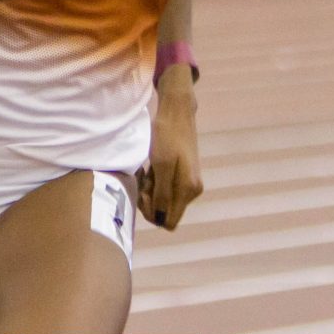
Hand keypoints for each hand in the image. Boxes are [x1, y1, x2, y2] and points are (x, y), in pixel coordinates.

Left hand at [136, 73, 202, 229]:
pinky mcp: (180, 175)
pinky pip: (162, 189)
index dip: (152, 213)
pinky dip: (152, 183)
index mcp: (188, 190)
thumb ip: (162, 193)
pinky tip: (147, 170)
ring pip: (162, 200)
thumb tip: (160, 219)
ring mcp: (186, 183)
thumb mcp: (161, 165)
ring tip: (145, 171)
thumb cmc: (168, 136)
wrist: (176, 113)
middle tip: (142, 179)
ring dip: (149, 190)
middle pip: (164, 211)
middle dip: (149, 200)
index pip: (169, 221)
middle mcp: (191, 191)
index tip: (144, 193)